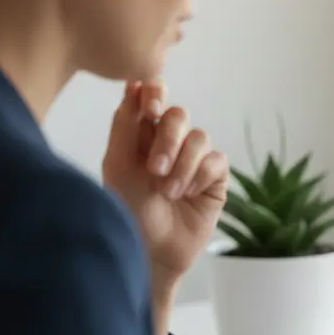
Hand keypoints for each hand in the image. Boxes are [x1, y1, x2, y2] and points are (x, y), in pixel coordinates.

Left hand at [102, 79, 227, 334]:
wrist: (150, 250)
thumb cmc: (128, 210)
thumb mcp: (118, 165)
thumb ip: (125, 124)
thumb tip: (133, 84)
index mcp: (142, 134)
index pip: (152, 98)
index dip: (154, 91)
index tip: (151, 102)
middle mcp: (170, 142)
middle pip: (178, 115)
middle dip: (167, 139)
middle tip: (154, 168)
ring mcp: (194, 159)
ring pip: (199, 137)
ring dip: (182, 165)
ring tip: (167, 191)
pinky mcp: (214, 177)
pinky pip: (215, 160)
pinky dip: (199, 176)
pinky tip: (187, 195)